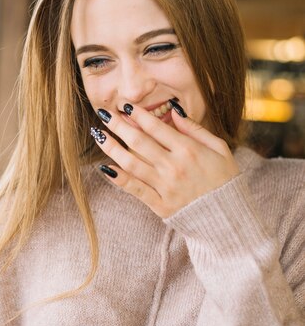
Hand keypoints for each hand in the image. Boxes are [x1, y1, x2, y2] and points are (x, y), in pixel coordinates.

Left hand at [92, 103, 239, 217]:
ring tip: (98, 135)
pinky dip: (118, 178)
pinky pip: (135, 189)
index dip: (138, 115)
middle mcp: (174, 166)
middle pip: (139, 142)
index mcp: (189, 150)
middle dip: (119, 125)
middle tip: (104, 113)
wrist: (228, 219)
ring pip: (131, 163)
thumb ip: (196, 130)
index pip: (157, 127)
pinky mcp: (160, 205)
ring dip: (112, 147)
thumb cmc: (225, 180)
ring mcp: (165, 187)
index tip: (125, 106)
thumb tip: (175, 111)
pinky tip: (104, 167)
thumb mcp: (220, 149)